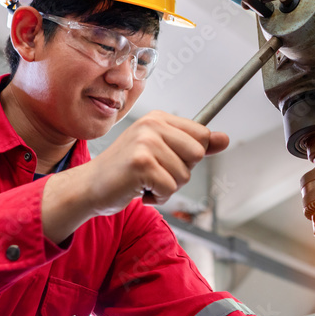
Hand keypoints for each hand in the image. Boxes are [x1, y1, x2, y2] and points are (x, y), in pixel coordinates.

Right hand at [84, 111, 228, 214]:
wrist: (89, 187)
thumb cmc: (125, 171)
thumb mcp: (162, 152)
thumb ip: (195, 145)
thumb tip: (225, 139)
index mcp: (158, 118)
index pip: (202, 135)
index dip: (189, 156)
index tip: (168, 159)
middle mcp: (152, 125)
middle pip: (198, 154)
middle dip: (181, 172)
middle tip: (154, 172)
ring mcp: (146, 143)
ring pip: (184, 175)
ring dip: (167, 187)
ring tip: (144, 181)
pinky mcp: (141, 164)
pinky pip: (170, 189)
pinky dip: (158, 197)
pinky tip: (139, 189)